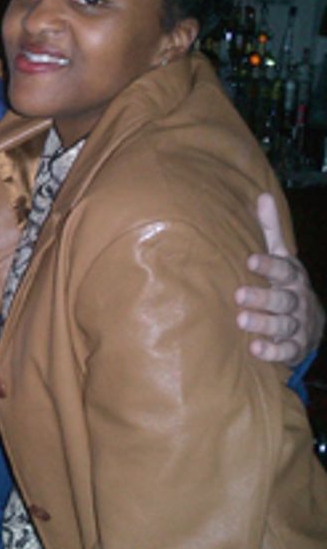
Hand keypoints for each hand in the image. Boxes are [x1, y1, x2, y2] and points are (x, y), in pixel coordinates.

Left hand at [235, 193, 324, 364]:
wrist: (310, 324)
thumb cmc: (285, 284)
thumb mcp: (281, 257)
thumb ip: (271, 231)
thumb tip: (263, 196)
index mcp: (292, 276)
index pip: (283, 269)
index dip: (268, 265)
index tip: (250, 260)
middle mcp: (296, 300)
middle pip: (283, 298)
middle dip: (263, 297)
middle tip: (239, 295)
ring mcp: (297, 324)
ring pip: (284, 324)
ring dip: (264, 323)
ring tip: (241, 320)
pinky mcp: (294, 347)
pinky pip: (287, 351)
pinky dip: (273, 351)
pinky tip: (256, 349)